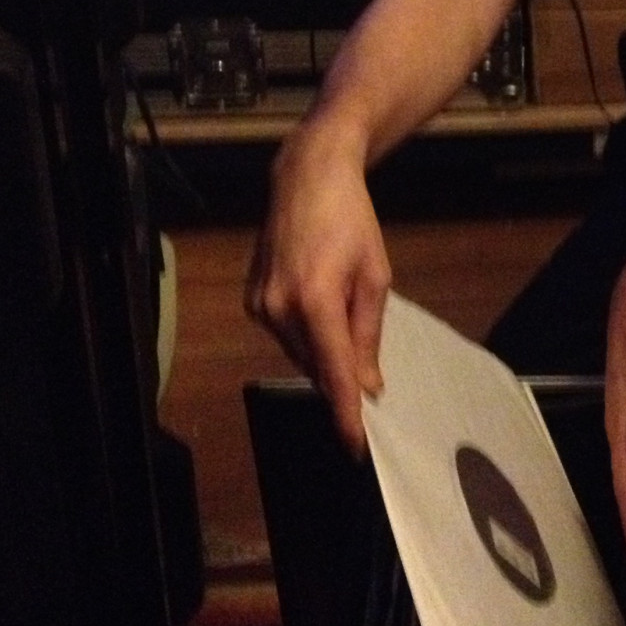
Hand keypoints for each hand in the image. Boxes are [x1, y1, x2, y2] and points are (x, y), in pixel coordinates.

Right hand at [245, 118, 390, 457]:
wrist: (307, 178)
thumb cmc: (352, 222)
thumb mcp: (375, 277)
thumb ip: (368, 335)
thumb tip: (367, 385)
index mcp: (316, 300)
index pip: (333, 373)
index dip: (345, 414)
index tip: (356, 447)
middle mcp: (279, 308)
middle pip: (316, 366)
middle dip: (341, 376)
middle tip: (368, 372)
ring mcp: (259, 305)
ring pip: (300, 353)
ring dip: (324, 351)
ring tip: (343, 311)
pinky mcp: (251, 301)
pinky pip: (285, 335)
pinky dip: (307, 335)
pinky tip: (321, 306)